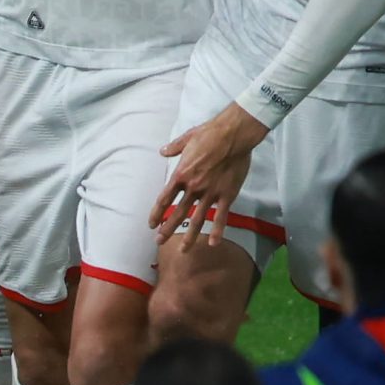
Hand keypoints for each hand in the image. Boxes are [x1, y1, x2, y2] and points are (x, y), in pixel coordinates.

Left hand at [154, 102, 268, 243]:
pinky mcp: (227, 194)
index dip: (157, 213)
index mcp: (181, 174)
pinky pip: (222, 216)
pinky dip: (218, 231)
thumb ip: (174, 148)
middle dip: (167, 229)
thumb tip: (162, 151)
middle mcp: (193, 187)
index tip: (151, 224)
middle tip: (159, 241)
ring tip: (183, 250)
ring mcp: (210, 193)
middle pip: (178, 213)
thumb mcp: (187, 138)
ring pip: (198, 219)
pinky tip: (213, 243)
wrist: (233, 135)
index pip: (164, 198)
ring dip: (190, 236)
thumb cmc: (209, 134)